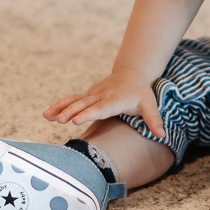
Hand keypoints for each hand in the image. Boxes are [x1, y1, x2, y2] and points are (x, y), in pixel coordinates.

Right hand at [43, 70, 166, 137]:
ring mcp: (92, 94)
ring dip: (60, 107)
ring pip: (74, 100)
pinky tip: (47, 114)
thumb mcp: (150, 104)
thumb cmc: (140, 93)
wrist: (131, 74)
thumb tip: (162, 135)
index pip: (101, 108)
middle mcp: (101, 96)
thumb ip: (154, 120)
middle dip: (71, 111)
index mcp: (115, 100)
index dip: (89, 113)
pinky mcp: (87, 95)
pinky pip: (71, 100)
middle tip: (60, 120)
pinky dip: (59, 105)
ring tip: (47, 116)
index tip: (77, 119)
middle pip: (84, 104)